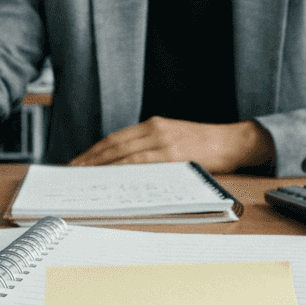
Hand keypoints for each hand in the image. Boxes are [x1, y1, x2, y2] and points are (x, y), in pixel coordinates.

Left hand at [69, 116, 274, 173]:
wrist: (233, 141)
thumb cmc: (205, 145)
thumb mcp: (174, 138)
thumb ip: (152, 147)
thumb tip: (125, 166)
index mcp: (154, 125)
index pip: (115, 138)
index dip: (94, 151)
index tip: (78, 161)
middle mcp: (155, 129)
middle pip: (114, 145)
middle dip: (90, 159)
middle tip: (72, 172)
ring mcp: (163, 141)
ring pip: (123, 154)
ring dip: (101, 167)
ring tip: (84, 179)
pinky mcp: (173, 154)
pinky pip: (141, 164)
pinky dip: (122, 170)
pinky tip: (111, 179)